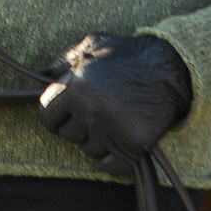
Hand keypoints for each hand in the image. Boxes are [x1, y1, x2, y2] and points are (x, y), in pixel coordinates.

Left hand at [38, 33, 191, 177]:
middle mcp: (91, 111)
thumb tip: (41, 76)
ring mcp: (112, 131)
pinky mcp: (132, 146)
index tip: (64, 112)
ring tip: (110, 120)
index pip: (47, 115)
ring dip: (95, 139)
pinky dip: (112, 158)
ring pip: (87, 150)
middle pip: (67, 134)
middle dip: (76, 124)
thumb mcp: (91, 44)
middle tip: (92, 112)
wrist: (169, 69)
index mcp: (77, 87)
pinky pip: (109, 166)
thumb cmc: (127, 54)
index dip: (54, 113)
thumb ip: (62, 60)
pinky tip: (119, 140)